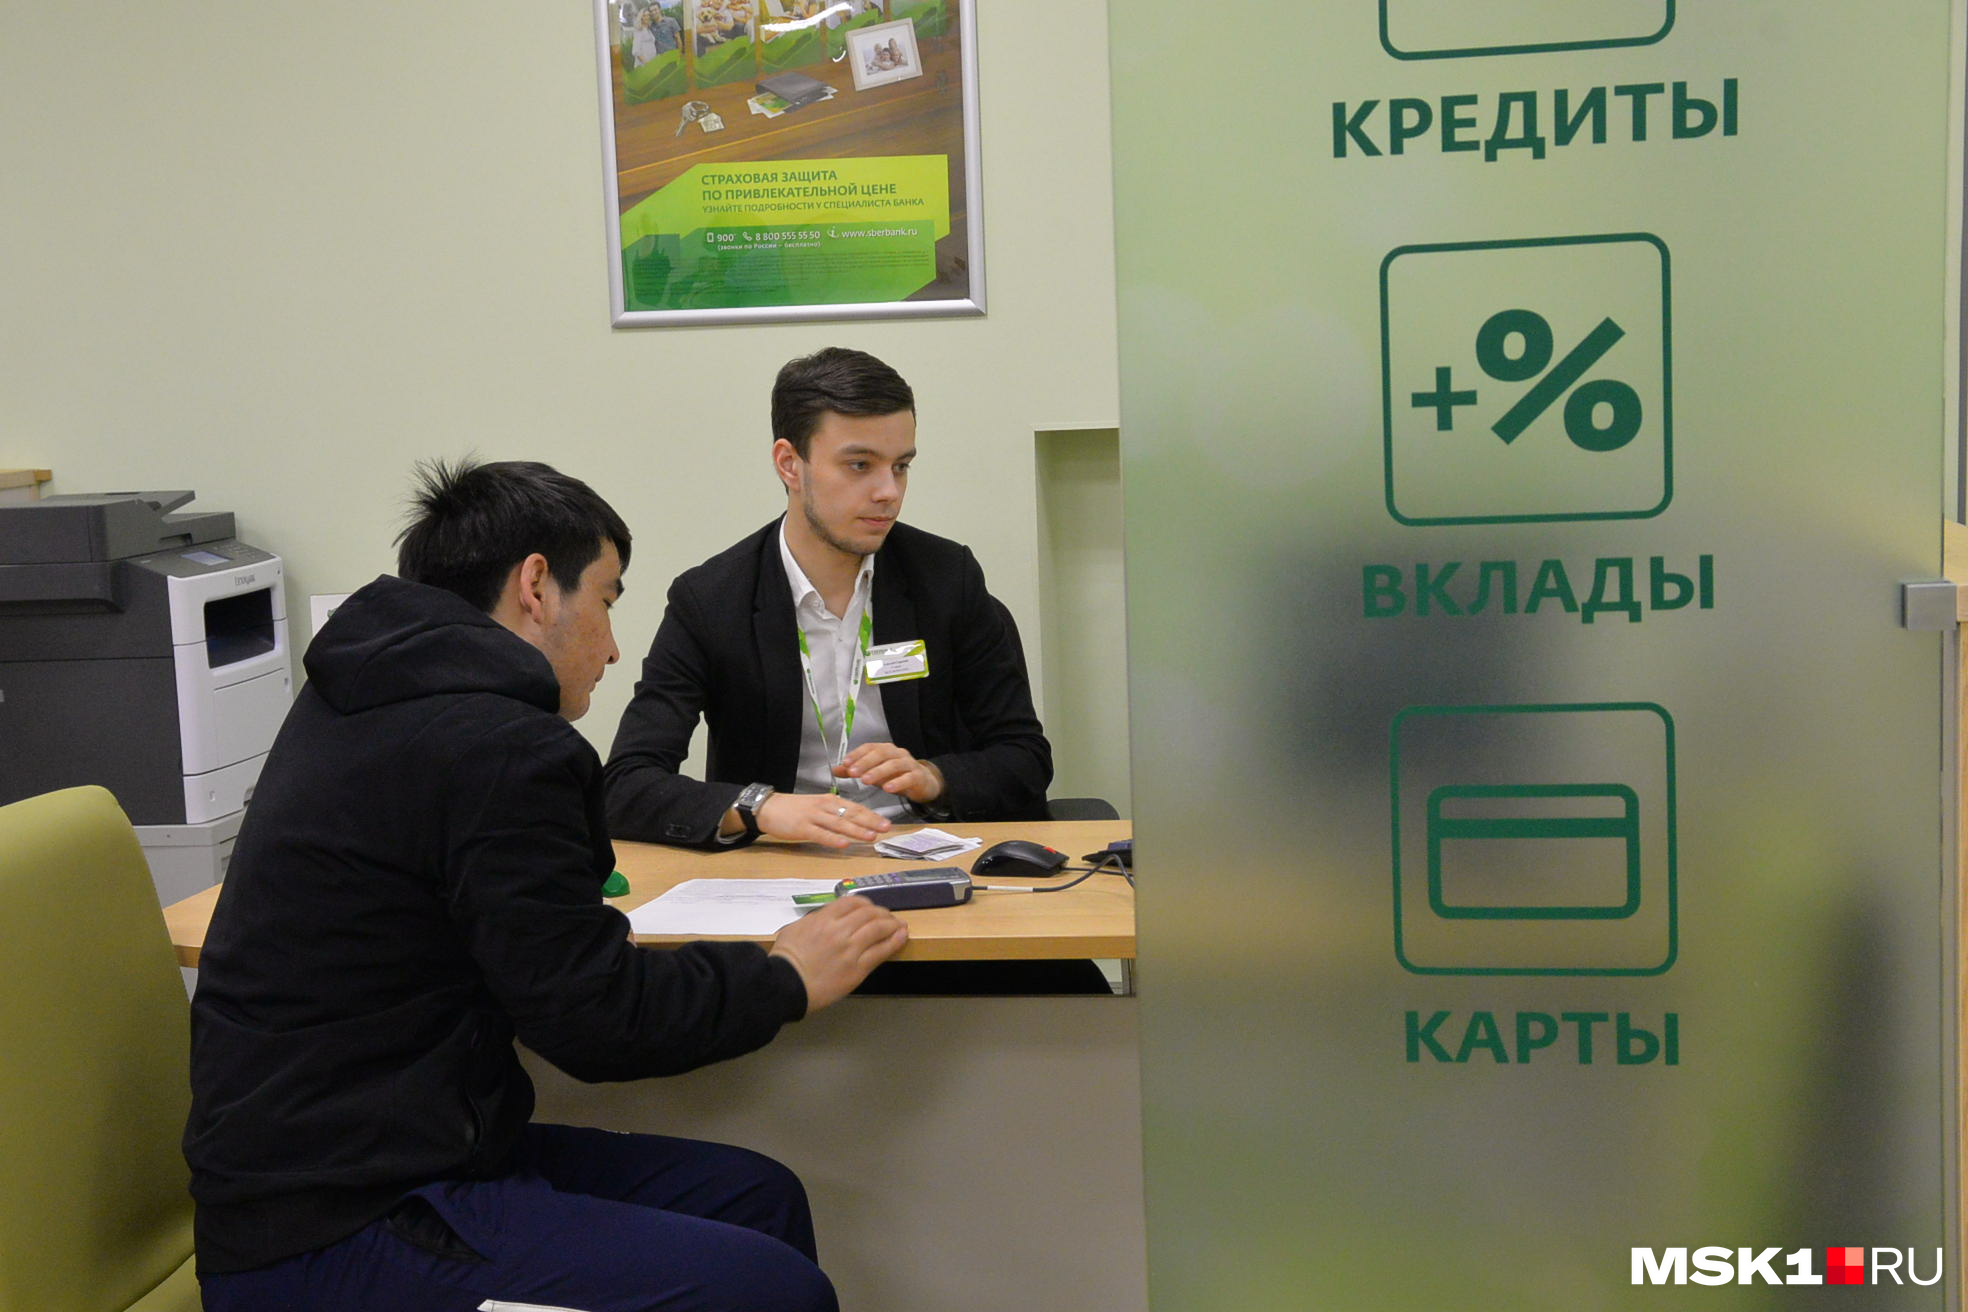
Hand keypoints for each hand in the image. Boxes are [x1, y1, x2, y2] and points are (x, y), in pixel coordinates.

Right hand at [755, 791, 891, 847]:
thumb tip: (854, 822)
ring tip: (871, 836)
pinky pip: (820, 834)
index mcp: (830, 801)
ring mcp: (813, 817)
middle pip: (851, 814)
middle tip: (886, 828)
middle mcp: (824, 807)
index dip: (871, 815)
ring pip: (839, 824)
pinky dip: (833, 839)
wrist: (768, 807)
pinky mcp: (802, 828)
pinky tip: (844, 844)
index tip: (886, 823)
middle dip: (870, 822)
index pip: (855, 808)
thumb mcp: (817, 806)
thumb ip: (834, 813)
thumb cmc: (793, 809)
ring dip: (856, 830)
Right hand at [770, 893, 907, 1011]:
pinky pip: (882, 951)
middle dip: (882, 913)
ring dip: (892, 924)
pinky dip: (895, 941)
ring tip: (899, 925)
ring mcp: (850, 949)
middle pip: (869, 913)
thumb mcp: (795, 929)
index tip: (870, 908)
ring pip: (879, 928)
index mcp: (823, 919)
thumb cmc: (786, 960)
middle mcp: (840, 930)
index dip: (866, 903)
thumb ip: (815, 920)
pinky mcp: (858, 968)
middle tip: (888, 917)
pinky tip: (902, 936)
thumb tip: (829, 918)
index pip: (852, 902)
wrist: (786, 985)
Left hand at [835, 742, 944, 802]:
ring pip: (894, 764)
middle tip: (853, 773)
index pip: (869, 747)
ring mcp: (909, 763)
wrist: (922, 783)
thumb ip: (855, 770)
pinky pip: (908, 777)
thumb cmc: (895, 776)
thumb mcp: (873, 772)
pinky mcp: (918, 776)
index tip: (845, 764)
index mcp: (884, 750)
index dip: (857, 754)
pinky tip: (888, 789)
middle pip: (881, 753)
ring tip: (866, 781)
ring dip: (879, 772)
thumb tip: (834, 769)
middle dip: (865, 762)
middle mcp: (897, 753)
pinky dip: (898, 782)